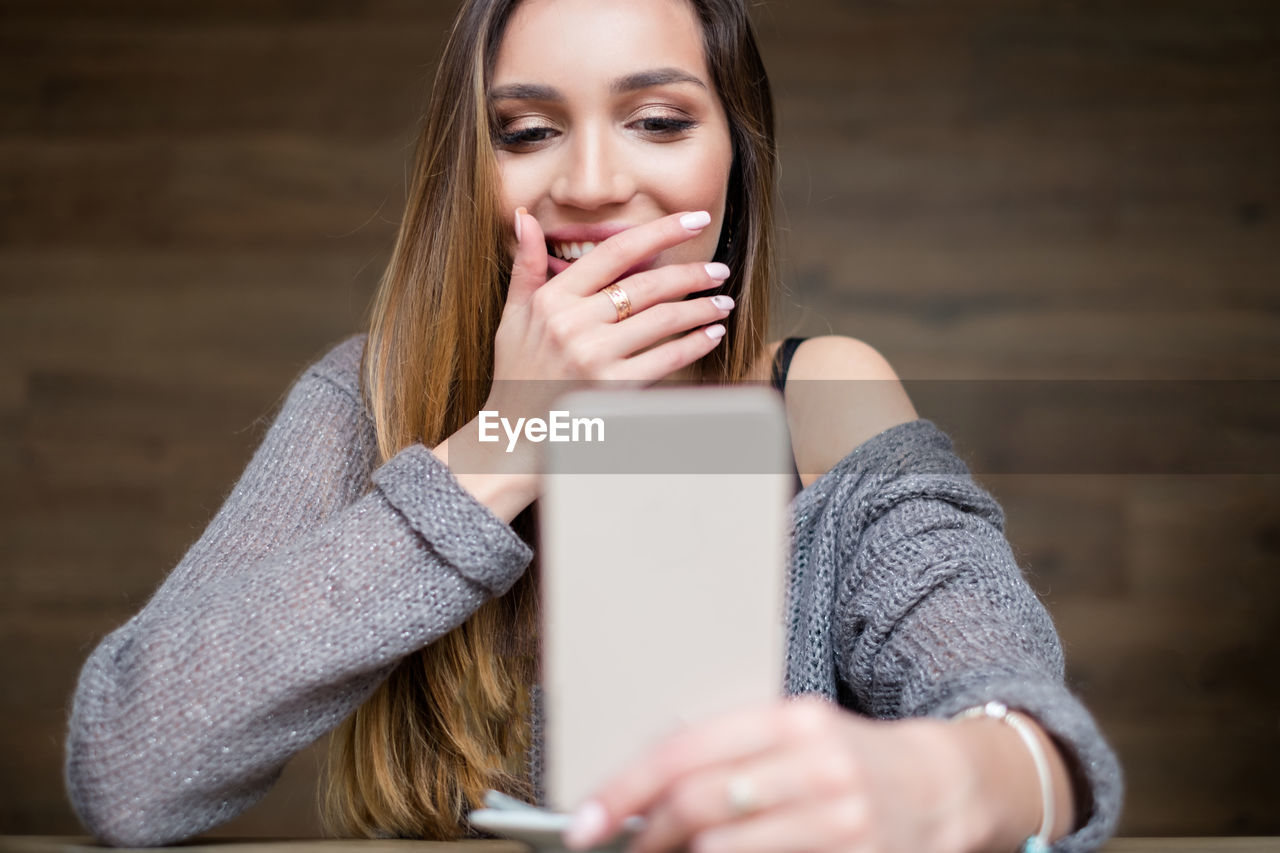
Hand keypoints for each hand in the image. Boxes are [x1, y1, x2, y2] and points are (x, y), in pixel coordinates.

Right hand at [466, 208, 734, 476]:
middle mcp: (575, 324)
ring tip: (722, 303)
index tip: (694, 219)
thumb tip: (527, 221)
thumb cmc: (517, 371)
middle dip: (692, 274)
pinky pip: (666, 358)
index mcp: (554, 299)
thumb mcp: (513, 315)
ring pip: (663, 319)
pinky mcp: (613, 387)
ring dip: (701, 308)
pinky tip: (711, 334)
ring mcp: (595, 356)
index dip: (660, 231)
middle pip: (648, 285)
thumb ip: (526, 267)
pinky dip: (694, 344)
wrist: (515, 432)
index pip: (616, 252)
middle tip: (719, 271)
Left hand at [564, 696, 987, 852]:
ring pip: (725, 852)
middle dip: (646, 835)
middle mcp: (819, 767)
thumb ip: (727, 753)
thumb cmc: (851, 759)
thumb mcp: (794, 734)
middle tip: (619, 848)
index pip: (688, 750)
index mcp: (795, 720)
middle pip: (700, 805)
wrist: (944, 789)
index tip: (585, 820)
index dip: (625, 788)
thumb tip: (642, 792)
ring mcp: (844, 823)